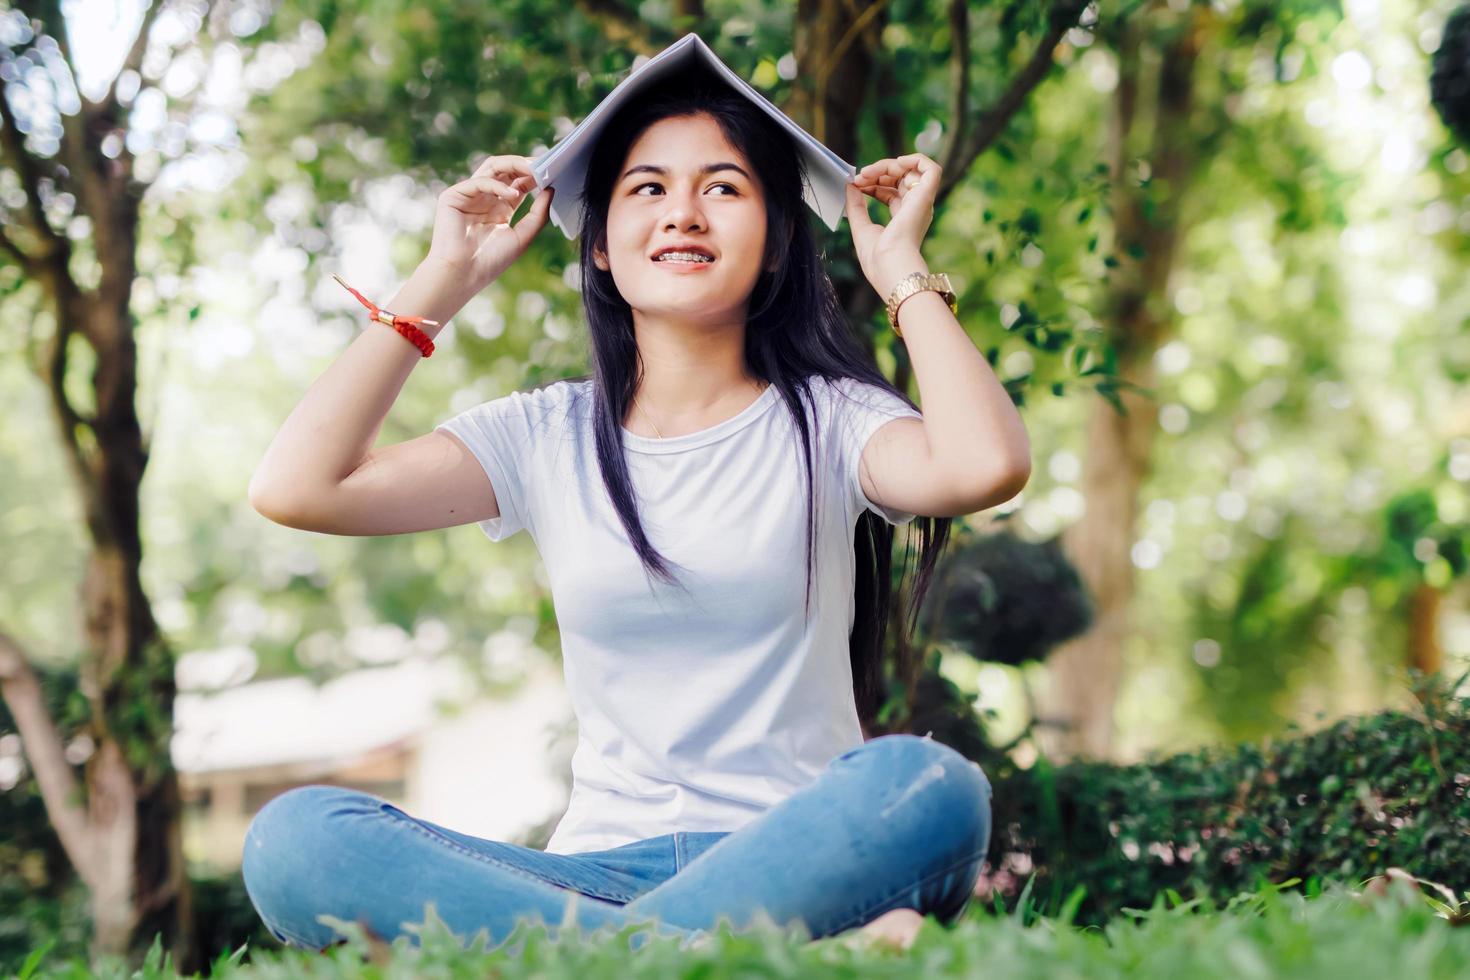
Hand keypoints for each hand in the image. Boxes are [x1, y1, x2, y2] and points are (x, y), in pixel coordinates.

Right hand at [426, 154, 554, 290]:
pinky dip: (497, 185)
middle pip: (506, 169)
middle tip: (543, 164)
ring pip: (492, 167)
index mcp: (500, 208)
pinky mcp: (454, 196)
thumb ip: (538, 214)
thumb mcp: (523, 236)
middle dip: (525, 165)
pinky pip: (479, 181)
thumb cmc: (491, 261)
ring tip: (532, 170)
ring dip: (513, 165)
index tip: (552, 171)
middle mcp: (485, 198)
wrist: (463, 275)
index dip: (534, 175)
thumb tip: (551, 189)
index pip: (519, 183)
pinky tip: (512, 195)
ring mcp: (469, 195)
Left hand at [844, 152, 939, 296]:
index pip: (891, 191)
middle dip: (878, 172)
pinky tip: (896, 162)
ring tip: (867, 172)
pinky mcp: (926, 196)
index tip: (856, 184)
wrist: (889, 264)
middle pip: (900, 179)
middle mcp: (915, 209)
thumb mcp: (860, 227)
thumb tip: (850, 185)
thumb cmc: (877, 257)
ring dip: (887, 165)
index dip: (874, 182)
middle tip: (859, 177)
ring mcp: (922, 202)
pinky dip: (915, 159)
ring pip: (911, 170)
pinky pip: (931, 169)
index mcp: (903, 218)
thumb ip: (855, 206)